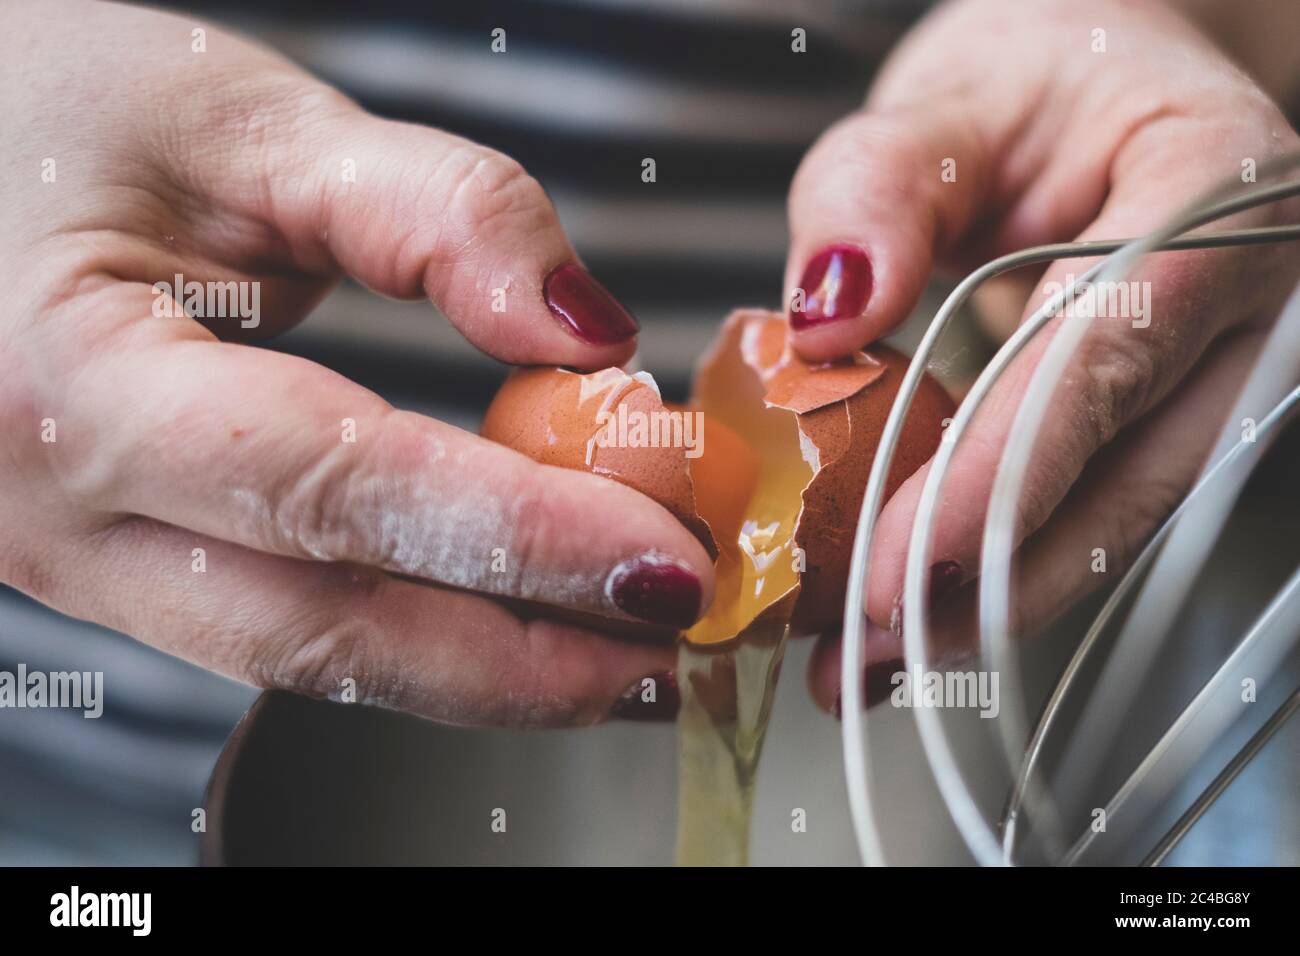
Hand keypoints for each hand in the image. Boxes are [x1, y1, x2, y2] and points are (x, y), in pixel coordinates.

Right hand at [0, 0, 713, 726]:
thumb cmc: (43, 107)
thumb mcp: (242, 118)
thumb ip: (437, 212)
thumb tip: (588, 335)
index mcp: (67, 381)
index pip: (335, 485)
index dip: (515, 535)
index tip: (659, 562)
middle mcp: (55, 510)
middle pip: (322, 630)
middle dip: (517, 661)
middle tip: (666, 647)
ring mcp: (76, 556)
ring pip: (303, 656)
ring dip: (477, 672)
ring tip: (616, 661)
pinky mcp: (115, 562)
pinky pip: (278, 624)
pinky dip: (410, 635)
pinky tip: (503, 622)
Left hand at [790, 0, 1299, 709]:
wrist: (1099, 86)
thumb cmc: (1045, 75)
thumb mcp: (952, 93)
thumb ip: (882, 185)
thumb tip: (829, 310)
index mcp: (1217, 192)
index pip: (1111, 352)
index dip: (1004, 470)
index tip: (903, 553)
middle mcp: (1242, 304)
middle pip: (1126, 475)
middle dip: (986, 577)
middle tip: (866, 646)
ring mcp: (1212, 374)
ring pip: (1113, 521)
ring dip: (985, 602)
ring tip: (869, 661)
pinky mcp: (1156, 419)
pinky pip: (1085, 509)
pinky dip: (993, 568)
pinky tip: (912, 618)